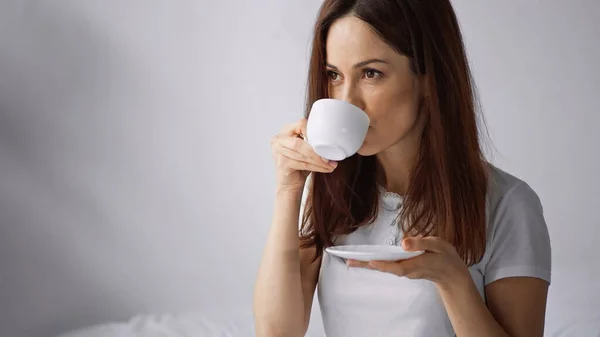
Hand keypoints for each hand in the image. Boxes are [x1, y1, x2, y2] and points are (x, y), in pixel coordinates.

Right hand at [271, 119, 337, 191]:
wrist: (289, 185)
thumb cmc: (298, 167)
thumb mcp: (306, 150)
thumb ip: (313, 143)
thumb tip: (333, 143)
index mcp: (285, 132)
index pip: (300, 124)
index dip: (313, 132)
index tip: (325, 141)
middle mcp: (278, 140)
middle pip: (299, 143)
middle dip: (316, 151)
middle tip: (329, 157)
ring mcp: (278, 152)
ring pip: (302, 154)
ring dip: (319, 160)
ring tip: (330, 164)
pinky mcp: (282, 164)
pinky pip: (302, 164)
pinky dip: (316, 167)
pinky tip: (324, 169)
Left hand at [347, 237, 470, 288]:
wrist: (452, 274)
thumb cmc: (445, 257)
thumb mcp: (437, 245)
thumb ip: (420, 243)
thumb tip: (403, 243)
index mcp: (414, 264)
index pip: (395, 266)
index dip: (383, 264)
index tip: (370, 261)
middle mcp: (406, 270)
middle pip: (384, 268)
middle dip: (367, 265)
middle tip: (348, 261)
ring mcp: (405, 271)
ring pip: (384, 268)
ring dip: (368, 264)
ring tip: (352, 260)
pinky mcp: (404, 269)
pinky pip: (387, 267)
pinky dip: (376, 263)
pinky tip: (367, 260)